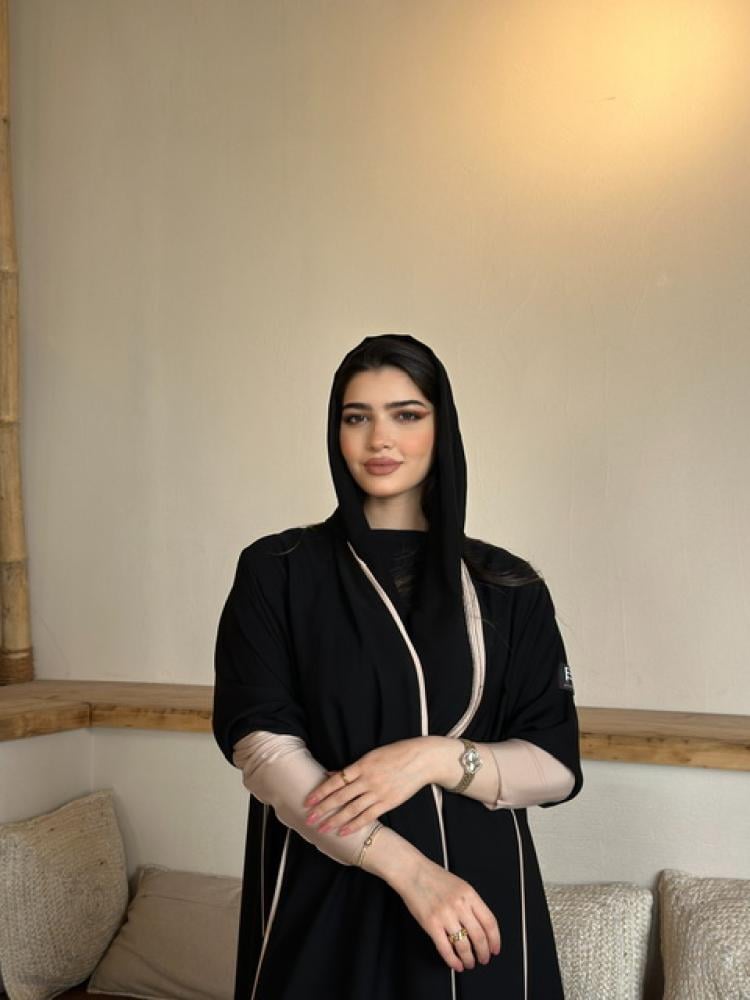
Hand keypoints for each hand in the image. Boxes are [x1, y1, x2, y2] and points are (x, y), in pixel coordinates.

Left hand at [302, 737, 434, 836]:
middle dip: (322, 809)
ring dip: (335, 820)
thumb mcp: (372, 756)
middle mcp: (368, 779)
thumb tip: (331, 775)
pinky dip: (354, 825)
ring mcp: (378, 792)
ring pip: (351, 809)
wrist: (422, 759)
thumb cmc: (396, 754)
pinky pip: (368, 816)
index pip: (336, 781)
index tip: (308, 801)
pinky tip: (343, 831)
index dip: (320, 792)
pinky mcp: (388, 802)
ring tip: (322, 829)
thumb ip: (352, 769)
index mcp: (362, 765)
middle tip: (308, 819)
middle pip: (340, 797)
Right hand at [398, 858, 500, 971]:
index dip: (495, 940)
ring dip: (469, 959)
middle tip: (484, 959)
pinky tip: (456, 964)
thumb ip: (472, 904)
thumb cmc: (434, 878)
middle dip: (484, 953)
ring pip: (464, 945)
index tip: (495, 949)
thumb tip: (482, 927)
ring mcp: (445, 915)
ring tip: (469, 962)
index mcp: (469, 894)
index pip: (490, 922)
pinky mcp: (431, 924)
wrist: (412, 872)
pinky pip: (445, 948)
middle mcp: (459, 905)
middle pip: (479, 937)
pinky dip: (453, 960)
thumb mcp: (460, 885)